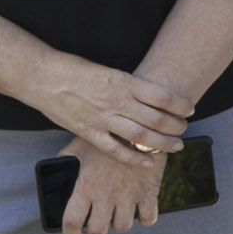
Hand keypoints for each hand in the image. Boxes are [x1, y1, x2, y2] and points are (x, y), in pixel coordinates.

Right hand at [31, 59, 192, 168]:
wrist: (42, 77)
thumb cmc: (75, 70)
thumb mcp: (108, 71)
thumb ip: (129, 85)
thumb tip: (151, 96)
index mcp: (123, 82)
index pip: (162, 96)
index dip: (181, 105)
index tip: (190, 109)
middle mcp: (116, 101)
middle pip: (157, 119)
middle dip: (176, 126)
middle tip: (185, 129)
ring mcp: (103, 119)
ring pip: (141, 137)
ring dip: (163, 143)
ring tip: (177, 145)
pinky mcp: (89, 133)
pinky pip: (116, 150)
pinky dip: (134, 159)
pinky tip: (148, 163)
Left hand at [60, 133, 162, 233]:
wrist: (139, 127)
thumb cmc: (107, 136)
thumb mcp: (80, 146)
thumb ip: (65, 159)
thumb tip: (54, 168)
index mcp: (86, 186)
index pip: (72, 222)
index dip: (70, 233)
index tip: (73, 231)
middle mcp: (106, 195)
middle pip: (98, 230)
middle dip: (95, 228)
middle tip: (97, 219)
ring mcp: (129, 196)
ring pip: (122, 227)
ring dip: (118, 222)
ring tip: (117, 212)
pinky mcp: (149, 193)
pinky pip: (148, 219)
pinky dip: (144, 218)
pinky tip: (139, 209)